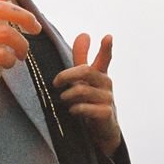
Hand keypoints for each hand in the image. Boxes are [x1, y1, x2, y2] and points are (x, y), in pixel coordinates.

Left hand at [54, 33, 121, 156]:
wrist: (101, 129)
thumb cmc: (90, 99)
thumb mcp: (85, 78)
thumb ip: (83, 57)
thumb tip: (84, 34)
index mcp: (100, 73)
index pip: (105, 58)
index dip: (106, 48)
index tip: (107, 36)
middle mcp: (106, 83)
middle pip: (86, 71)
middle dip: (67, 75)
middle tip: (55, 83)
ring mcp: (107, 98)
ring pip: (81, 90)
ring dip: (67, 96)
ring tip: (64, 100)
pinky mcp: (106, 113)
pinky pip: (84, 107)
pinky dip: (75, 109)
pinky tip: (73, 111)